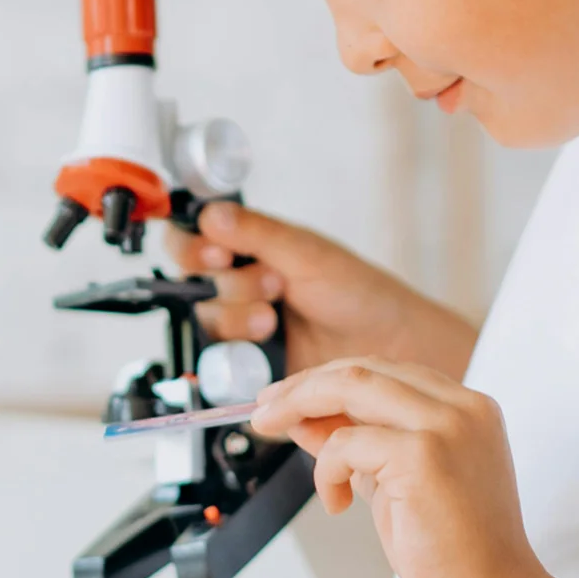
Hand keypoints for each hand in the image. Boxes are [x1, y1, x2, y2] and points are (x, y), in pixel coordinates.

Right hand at [165, 202, 477, 378]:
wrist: (387, 346)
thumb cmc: (357, 292)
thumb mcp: (307, 253)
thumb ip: (256, 233)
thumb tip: (211, 215)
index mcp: (246, 246)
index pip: (192, 238)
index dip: (193, 248)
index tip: (219, 256)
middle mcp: (236, 283)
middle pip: (191, 282)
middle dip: (231, 285)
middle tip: (271, 286)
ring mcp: (237, 324)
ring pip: (205, 320)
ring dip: (236, 318)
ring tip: (272, 320)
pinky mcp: (242, 362)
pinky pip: (216, 360)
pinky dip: (235, 353)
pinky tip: (265, 346)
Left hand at [251, 357, 546, 577]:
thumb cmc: (449, 553)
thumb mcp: (393, 483)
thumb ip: (358, 447)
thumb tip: (302, 418)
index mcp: (466, 410)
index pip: (385, 373)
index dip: (327, 381)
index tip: (286, 398)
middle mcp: (464, 408)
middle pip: (364, 369)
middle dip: (303, 385)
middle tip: (263, 409)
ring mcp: (448, 427)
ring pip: (352, 385)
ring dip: (299, 405)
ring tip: (271, 428)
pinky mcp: (424, 456)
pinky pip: (347, 442)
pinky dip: (326, 469)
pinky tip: (336, 501)